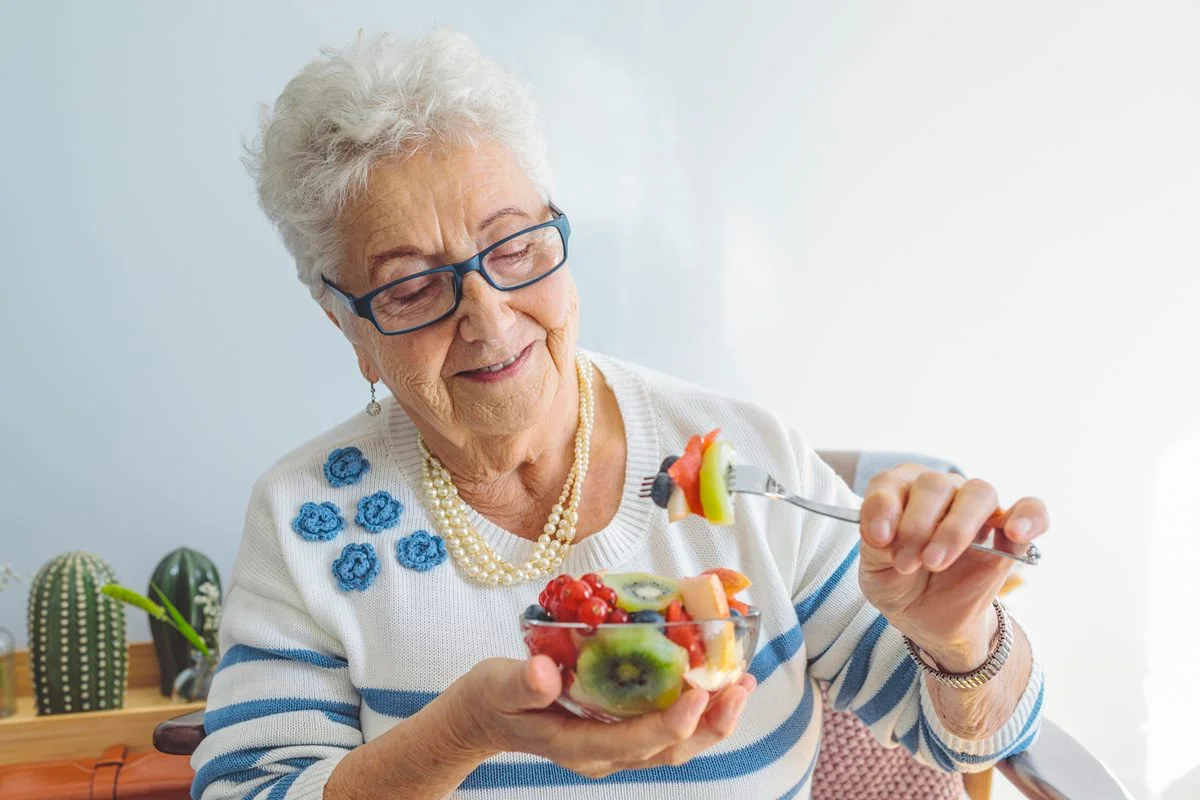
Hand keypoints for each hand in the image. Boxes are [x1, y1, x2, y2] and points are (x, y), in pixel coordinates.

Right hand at [448, 656, 755, 777]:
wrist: (483, 718)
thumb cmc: (490, 699)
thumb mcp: (497, 686)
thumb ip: (521, 682)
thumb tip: (545, 671)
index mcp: (578, 747)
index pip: (634, 741)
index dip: (671, 722)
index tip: (700, 693)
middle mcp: (604, 753)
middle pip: (668, 750)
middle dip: (709, 724)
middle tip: (739, 688)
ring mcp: (615, 746)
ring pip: (674, 743)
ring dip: (712, 718)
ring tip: (741, 684)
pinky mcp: (619, 730)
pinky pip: (666, 727)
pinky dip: (696, 709)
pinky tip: (714, 681)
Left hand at [857, 465, 1048, 670]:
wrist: (927, 618)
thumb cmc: (897, 583)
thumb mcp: (874, 572)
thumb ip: (875, 546)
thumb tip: (882, 532)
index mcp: (901, 492)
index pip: (892, 481)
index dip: (883, 506)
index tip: (878, 539)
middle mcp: (940, 491)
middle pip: (936, 484)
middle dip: (918, 526)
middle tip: (906, 563)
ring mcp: (976, 510)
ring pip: (979, 493)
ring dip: (956, 528)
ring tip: (935, 562)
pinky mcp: (1008, 534)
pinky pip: (1031, 510)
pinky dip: (1028, 516)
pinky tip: (1015, 532)